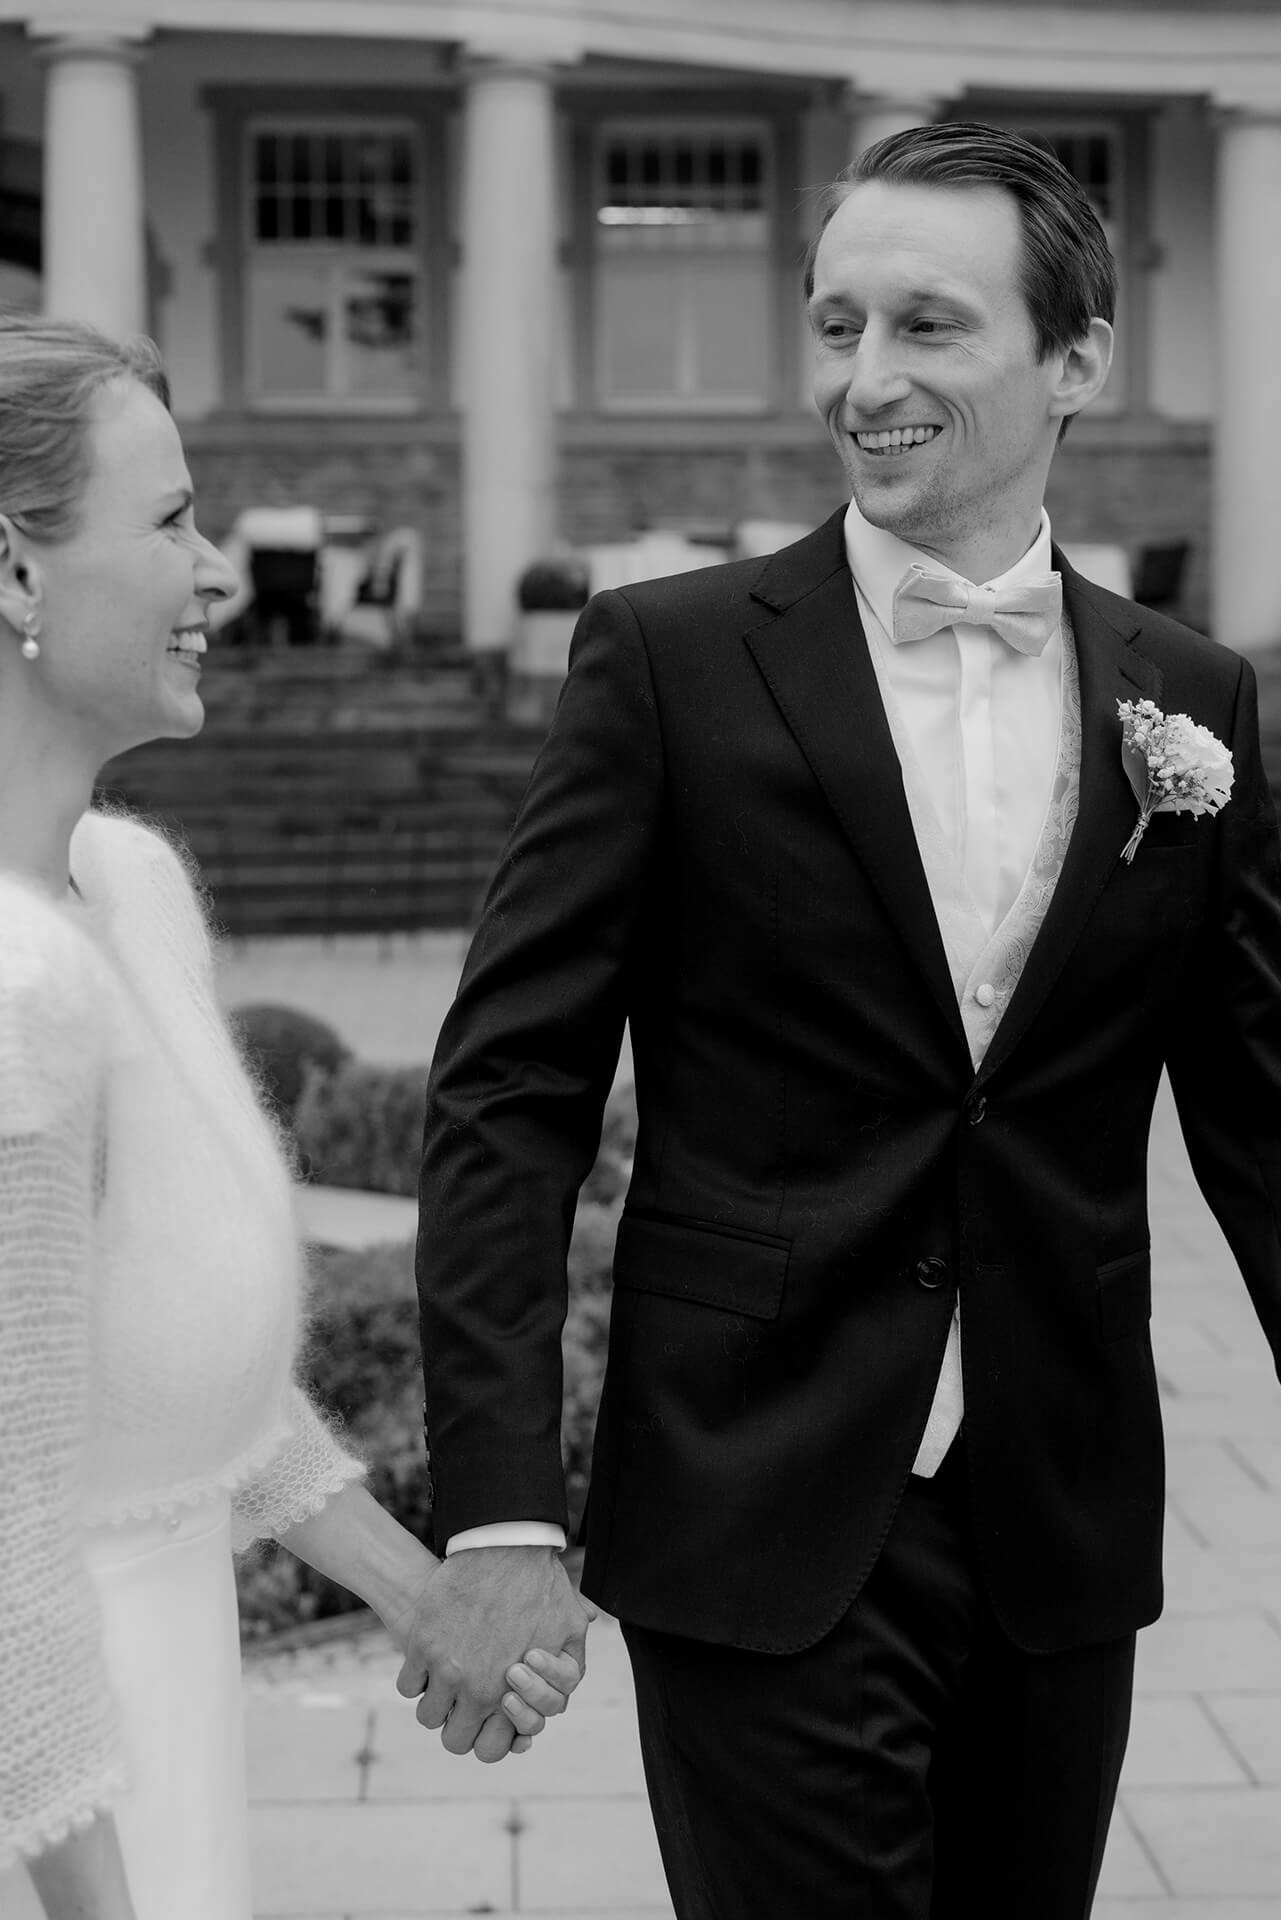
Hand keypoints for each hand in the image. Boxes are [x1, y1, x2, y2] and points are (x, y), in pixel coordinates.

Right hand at [395, 1546, 594, 1761]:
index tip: (488, 1714)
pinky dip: (416, 1677)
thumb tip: (556, 1702)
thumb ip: (567, 1670)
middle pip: (454, 1741)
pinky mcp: (422, 1645)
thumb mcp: (569, 1629)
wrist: (505, 1544)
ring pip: (428, 1716)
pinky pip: (408, 1685)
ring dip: (436, 1702)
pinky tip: (430, 1660)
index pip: (492, 1749)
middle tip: (464, 1703)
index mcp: (514, 1694)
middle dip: (460, 1727)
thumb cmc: (541, 1586)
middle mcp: (478, 1690)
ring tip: (447, 1679)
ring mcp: (447, 1669)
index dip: (488, 1737)